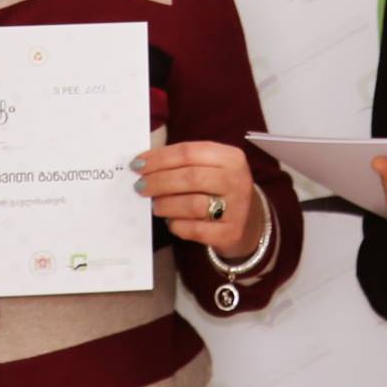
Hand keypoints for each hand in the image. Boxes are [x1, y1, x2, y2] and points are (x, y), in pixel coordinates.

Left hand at [134, 141, 260, 258]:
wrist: (249, 223)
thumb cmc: (220, 190)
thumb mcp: (212, 168)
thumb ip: (184, 164)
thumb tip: (144, 165)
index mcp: (231, 157)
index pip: (189, 152)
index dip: (160, 158)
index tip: (137, 164)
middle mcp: (237, 180)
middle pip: (190, 177)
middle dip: (159, 181)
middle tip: (140, 186)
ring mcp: (237, 208)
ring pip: (192, 204)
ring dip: (166, 204)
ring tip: (155, 206)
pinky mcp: (230, 233)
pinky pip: (195, 229)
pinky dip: (177, 225)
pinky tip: (171, 222)